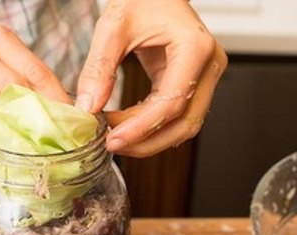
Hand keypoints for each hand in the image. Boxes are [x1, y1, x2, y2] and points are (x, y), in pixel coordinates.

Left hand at [76, 0, 226, 156]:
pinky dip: (151, 126)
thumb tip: (88, 107)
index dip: (142, 127)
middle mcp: (208, 66)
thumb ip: (99, 68)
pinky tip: (125, 126)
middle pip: (185, 123)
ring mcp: (205, 76)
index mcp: (195, 48)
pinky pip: (177, 115)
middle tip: (113, 145)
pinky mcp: (194, 83)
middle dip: (148, 141)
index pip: (172, 101)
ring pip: (184, 125)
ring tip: (116, 138)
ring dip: (150, 139)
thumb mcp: (113, 27)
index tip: (114, 138)